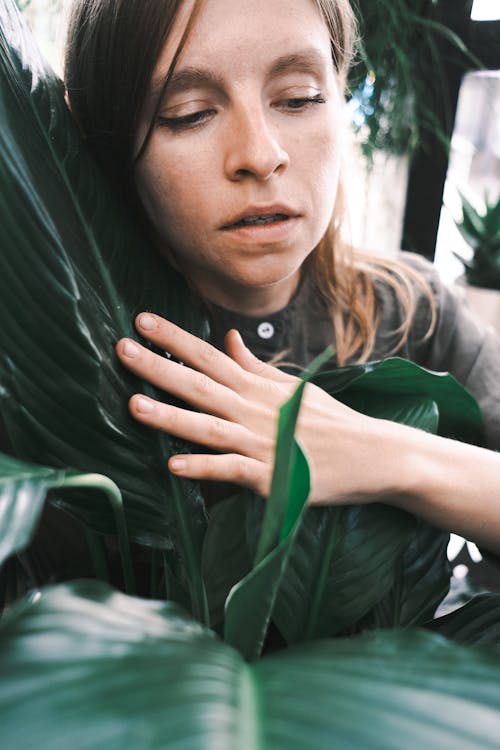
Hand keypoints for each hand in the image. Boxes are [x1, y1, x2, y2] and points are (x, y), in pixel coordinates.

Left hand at [115, 312, 393, 503]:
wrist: (374, 455)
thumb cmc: (332, 421)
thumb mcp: (293, 386)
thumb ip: (255, 366)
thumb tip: (229, 338)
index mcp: (258, 387)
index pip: (209, 356)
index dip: (175, 338)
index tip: (141, 320)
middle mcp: (254, 410)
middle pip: (200, 385)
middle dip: (159, 367)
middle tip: (121, 348)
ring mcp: (262, 442)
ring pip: (208, 426)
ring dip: (171, 416)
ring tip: (133, 405)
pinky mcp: (272, 476)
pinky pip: (233, 471)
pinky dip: (205, 468)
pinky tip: (174, 466)